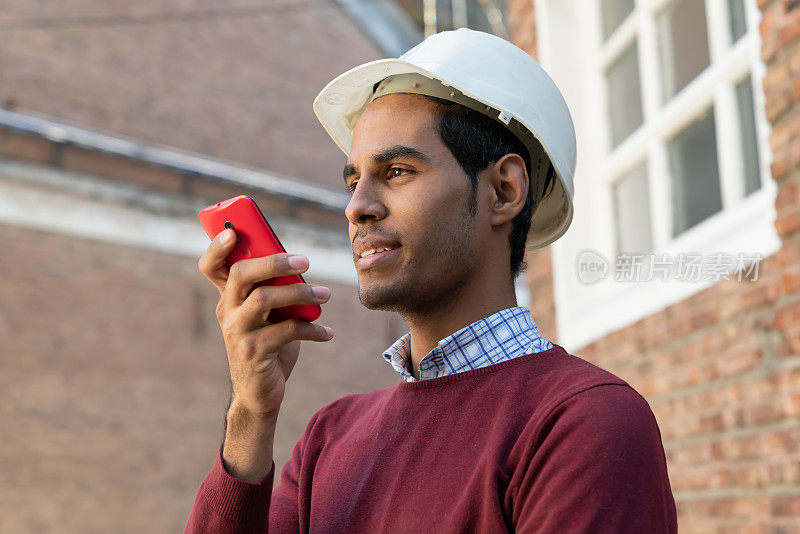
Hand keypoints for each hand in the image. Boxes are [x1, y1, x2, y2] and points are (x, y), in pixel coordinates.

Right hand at [197, 227, 333, 420]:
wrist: (259, 394)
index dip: (216, 248)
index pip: (211, 267)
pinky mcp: (254, 352)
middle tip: (305, 261)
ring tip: (325, 295)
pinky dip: (312, 329)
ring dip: (301, 293)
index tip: (233, 232)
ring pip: (265, 299)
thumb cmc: (268, 346)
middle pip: (241, 274)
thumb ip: (275, 291)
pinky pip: (287, 330)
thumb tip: (299, 266)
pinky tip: (327, 333)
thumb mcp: (268, 316)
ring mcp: (238, 332)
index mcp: (229, 298)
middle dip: (274, 262)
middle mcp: (228, 312)